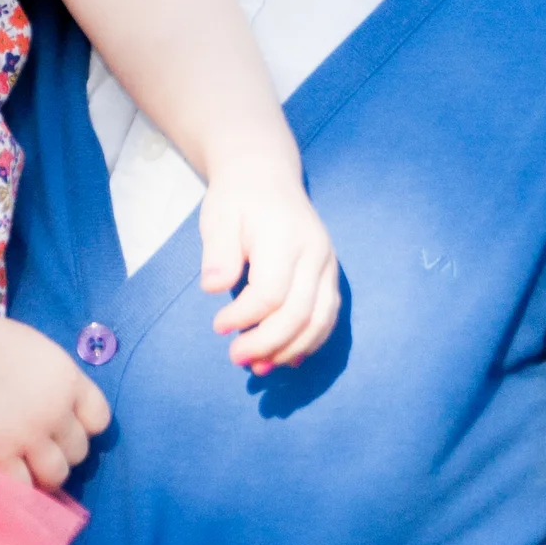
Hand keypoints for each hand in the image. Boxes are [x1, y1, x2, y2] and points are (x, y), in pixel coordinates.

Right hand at [0, 303, 110, 489]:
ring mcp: (30, 435)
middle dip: (61, 452)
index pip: (99, 419)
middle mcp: (57, 410)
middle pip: (79, 451)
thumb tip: (56, 406)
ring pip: (56, 476)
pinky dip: (17, 487)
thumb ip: (52, 382)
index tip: (64, 427)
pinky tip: (3, 474)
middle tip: (38, 449)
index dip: (83, 427)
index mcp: (69, 380)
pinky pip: (23, 488)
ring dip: (43, 475)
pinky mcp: (0, 455)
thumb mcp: (36, 352)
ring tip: (24, 468)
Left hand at [198, 159, 339, 374]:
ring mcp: (328, 264)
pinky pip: (328, 316)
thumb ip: (218, 250)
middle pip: (299, 313)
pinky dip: (309, 342)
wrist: (267, 177)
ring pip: (319, 320)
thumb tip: (214, 286)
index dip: (244, 318)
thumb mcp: (219, 215)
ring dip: (290, 350)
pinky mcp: (331, 274)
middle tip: (236, 358)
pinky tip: (286, 357)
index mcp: (285, 237)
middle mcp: (315, 252)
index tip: (217, 326)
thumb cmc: (238, 199)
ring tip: (260, 367)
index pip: (270, 293)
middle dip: (267, 344)